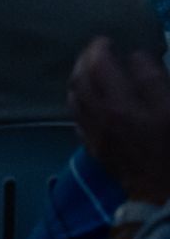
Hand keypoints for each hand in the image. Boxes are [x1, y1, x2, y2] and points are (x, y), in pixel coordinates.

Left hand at [70, 37, 169, 203]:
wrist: (165, 195)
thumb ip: (156, 83)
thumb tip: (138, 59)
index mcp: (132, 106)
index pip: (115, 66)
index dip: (115, 51)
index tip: (119, 43)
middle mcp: (108, 115)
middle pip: (88, 74)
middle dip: (92, 54)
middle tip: (99, 45)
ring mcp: (97, 131)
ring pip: (76, 91)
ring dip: (80, 72)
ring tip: (89, 63)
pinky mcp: (93, 146)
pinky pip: (76, 113)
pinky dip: (78, 96)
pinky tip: (84, 92)